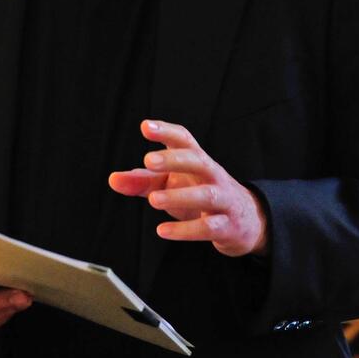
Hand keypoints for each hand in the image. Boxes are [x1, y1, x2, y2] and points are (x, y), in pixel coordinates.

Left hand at [108, 119, 267, 257]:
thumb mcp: (170, 184)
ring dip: (179, 196)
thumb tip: (113, 180)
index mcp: (197, 160)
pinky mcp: (227, 226)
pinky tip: (162, 231)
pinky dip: (185, 230)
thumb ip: (142, 181)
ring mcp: (223, 200)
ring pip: (206, 195)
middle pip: (198, 161)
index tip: (146, 127)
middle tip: (148, 161)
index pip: (184, 140)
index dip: (166, 132)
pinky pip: (208, 227)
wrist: (245, 221)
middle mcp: (213, 175)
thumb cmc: (200, 194)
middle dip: (174, 160)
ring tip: (152, 200)